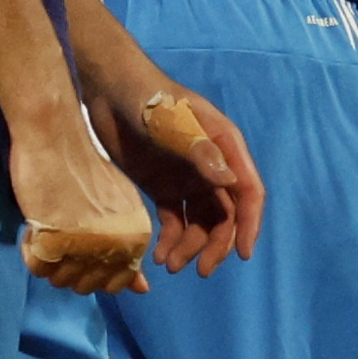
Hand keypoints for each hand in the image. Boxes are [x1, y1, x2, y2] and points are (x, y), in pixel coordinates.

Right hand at [11, 110, 154, 295]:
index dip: (92, 269)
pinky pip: (37, 267)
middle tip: (58, 236)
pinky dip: (30, 253)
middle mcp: (115, 247)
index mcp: (135, 239)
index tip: (79, 245)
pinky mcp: (53, 240)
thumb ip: (129, 249)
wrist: (54, 137)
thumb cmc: (83, 167)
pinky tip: (33, 231)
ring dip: (48, 260)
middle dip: (67, 267)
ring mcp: (84, 246)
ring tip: (45, 231)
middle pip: (84, 285)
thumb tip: (142, 290)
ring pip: (59, 280)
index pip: (115, 283)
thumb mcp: (120, 207)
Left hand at [94, 87, 263, 276]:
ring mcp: (188, 180)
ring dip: (190, 247)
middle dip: (216, 245)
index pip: (248, 193)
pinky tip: (159, 255)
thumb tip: (230, 181)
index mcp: (226, 149)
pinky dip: (171, 240)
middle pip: (225, 216)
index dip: (249, 224)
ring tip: (170, 265)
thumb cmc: (148, 97)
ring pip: (200, 224)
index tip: (243, 254)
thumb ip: (200, 151)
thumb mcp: (173, 123)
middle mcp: (212, 168)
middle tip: (201, 270)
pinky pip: (175, 221)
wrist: (108, 88)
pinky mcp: (163, 187)